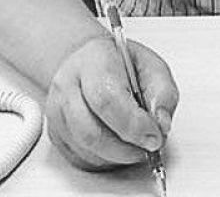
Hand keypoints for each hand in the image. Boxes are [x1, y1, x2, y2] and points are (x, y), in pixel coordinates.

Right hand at [45, 35, 178, 169]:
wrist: (92, 63)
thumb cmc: (122, 64)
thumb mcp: (152, 66)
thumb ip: (163, 93)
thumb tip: (161, 124)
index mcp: (93, 59)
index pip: (107, 98)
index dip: (133, 124)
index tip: (154, 136)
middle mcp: (68, 84)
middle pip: (90, 130)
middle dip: (126, 147)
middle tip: (149, 146)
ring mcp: (56, 110)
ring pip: (85, 149)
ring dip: (118, 156)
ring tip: (137, 145)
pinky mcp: (56, 133)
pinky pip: (80, 159)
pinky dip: (106, 160)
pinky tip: (120, 146)